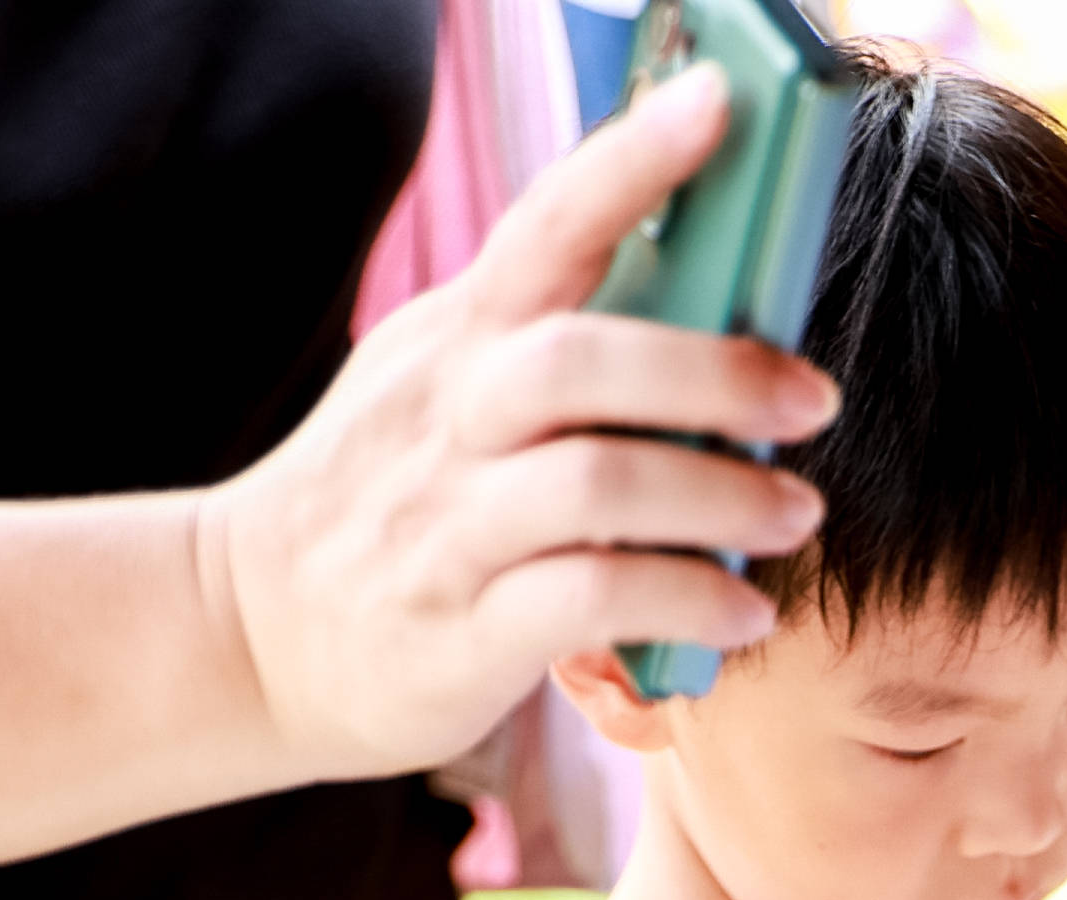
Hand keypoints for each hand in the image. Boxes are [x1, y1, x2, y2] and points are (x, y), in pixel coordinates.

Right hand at [204, 64, 839, 784]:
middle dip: (712, 372)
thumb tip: (710, 294)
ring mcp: (451, 526)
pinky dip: (686, 601)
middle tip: (809, 397)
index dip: (633, 158)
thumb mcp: (442, 386)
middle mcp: (450, 419)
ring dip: (719, 498)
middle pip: (580, 360)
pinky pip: (592, 601)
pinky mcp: (464, 630)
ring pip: (596, 485)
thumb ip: (549, 340)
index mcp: (459, 338)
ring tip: (793, 513)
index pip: (545, 225)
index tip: (718, 100)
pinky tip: (743, 612)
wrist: (257, 632)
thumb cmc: (392, 499)